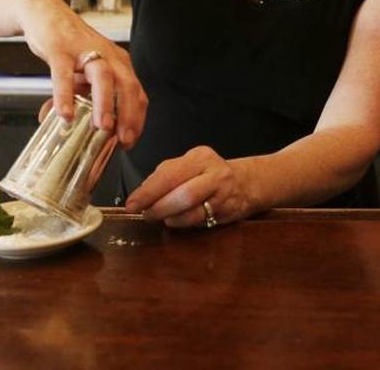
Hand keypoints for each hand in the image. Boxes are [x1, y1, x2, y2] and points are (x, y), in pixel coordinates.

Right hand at [19, 0, 146, 149]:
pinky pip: (64, 73)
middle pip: (127, 85)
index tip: (130, 142)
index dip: (137, 118)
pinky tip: (64, 115)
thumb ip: (78, 98)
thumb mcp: (81, 73)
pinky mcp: (60, 48)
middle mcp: (107, 55)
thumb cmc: (69, 46)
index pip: (137, 93)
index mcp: (118, 63)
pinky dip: (65, 95)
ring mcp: (84, 50)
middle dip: (129, 114)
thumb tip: (68, 127)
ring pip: (102, 77)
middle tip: (124, 140)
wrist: (45, 14)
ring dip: (105, 103)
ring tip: (103, 128)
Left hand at [124, 146, 257, 228]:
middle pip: (181, 192)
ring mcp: (222, 192)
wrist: (247, 183)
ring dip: (169, 216)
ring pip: (191, 209)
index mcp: (199, 157)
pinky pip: (199, 220)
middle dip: (158, 206)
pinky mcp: (226, 210)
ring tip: (159, 217)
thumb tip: (141, 192)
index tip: (132, 203)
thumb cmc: (210, 175)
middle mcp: (213, 172)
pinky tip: (175, 220)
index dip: (148, 191)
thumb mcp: (190, 166)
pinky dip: (182, 222)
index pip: (169, 174)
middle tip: (144, 213)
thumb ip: (166, 175)